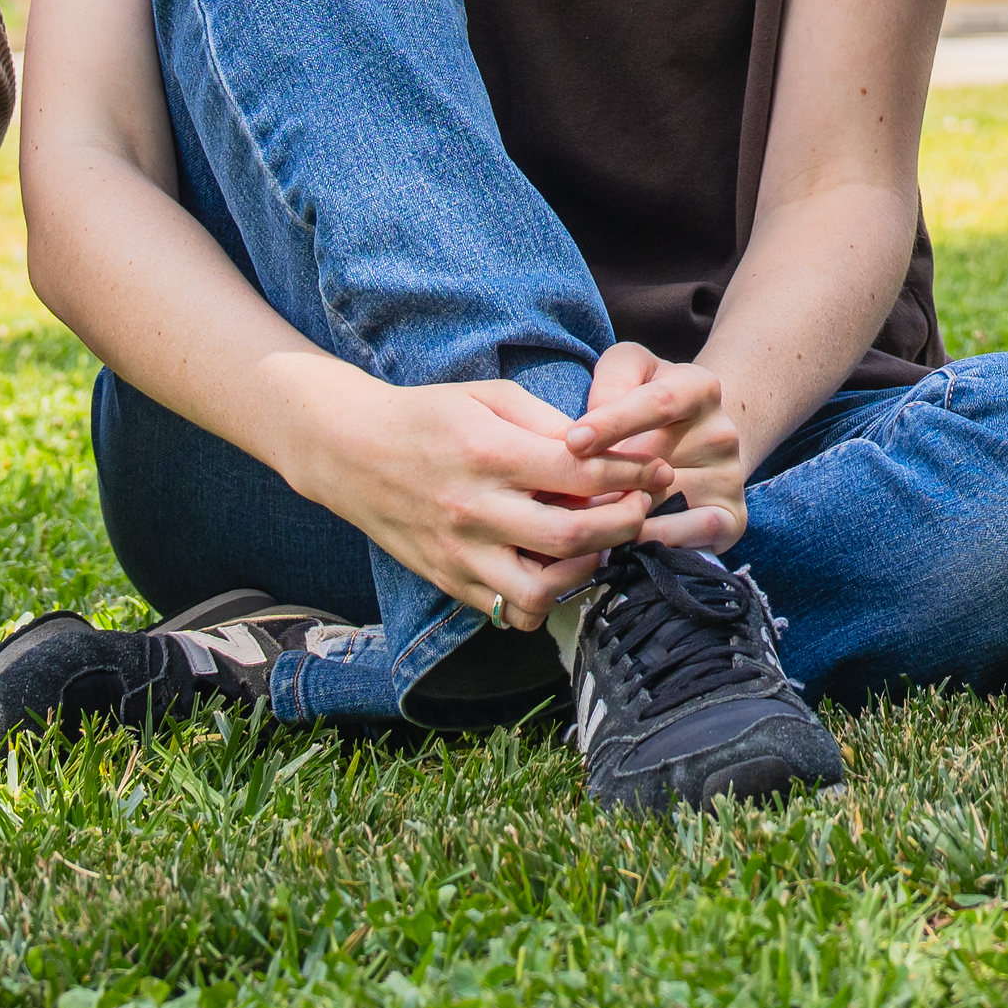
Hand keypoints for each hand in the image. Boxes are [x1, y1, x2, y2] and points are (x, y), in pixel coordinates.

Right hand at [297, 371, 680, 629]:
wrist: (351, 450)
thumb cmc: (429, 415)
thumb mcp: (490, 396)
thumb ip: (548, 423)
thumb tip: (603, 452)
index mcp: (489, 453)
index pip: (580, 470)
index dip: (630, 472)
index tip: (656, 471)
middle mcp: (474, 508)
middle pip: (572, 534)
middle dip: (625, 524)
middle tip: (642, 510)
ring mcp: (459, 552)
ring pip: (541, 589)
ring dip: (586, 571)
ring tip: (601, 546)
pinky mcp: (448, 580)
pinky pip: (508, 611)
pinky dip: (544, 599)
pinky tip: (557, 571)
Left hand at [568, 342, 753, 550]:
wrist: (696, 441)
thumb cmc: (646, 401)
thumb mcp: (630, 369)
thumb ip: (613, 377)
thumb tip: (600, 420)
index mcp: (699, 389)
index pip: (659, 403)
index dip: (613, 422)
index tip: (573, 441)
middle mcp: (722, 433)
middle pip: (657, 467)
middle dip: (606, 485)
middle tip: (562, 497)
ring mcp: (729, 479)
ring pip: (666, 507)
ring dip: (620, 519)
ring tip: (582, 524)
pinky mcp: (731, 520)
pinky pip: (687, 539)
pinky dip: (650, 544)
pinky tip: (617, 543)